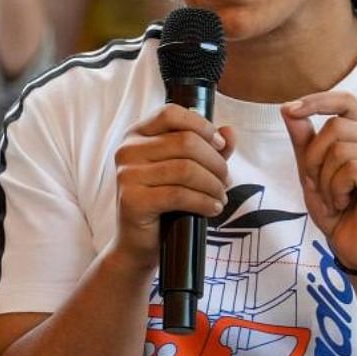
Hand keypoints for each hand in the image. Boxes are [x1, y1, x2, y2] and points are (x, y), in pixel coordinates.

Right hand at [109, 104, 235, 272]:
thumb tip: (230, 132)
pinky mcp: (132, 200)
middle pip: (186, 142)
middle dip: (216, 163)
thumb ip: (211, 147)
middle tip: (225, 181)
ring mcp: (127, 175)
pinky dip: (204, 201)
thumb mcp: (190, 167)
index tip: (220, 146)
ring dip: (213, 185)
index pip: (172, 113)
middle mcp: (127, 150)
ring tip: (220, 197)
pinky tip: (213, 209)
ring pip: (186, 169)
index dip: (202, 126)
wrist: (139, 243)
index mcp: (137, 134)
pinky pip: (179, 194)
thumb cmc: (166, 201)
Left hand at [281, 91, 356, 270]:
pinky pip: (352, 169)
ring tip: (335, 199)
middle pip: (336, 127)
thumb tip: (287, 109)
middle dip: (314, 159)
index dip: (318, 101)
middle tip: (321, 188)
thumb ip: (305, 142)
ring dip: (325, 180)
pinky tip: (344, 204)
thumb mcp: (313, 173)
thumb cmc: (340, 212)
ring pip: (341, 149)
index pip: (346, 101)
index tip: (290, 110)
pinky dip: (337, 190)